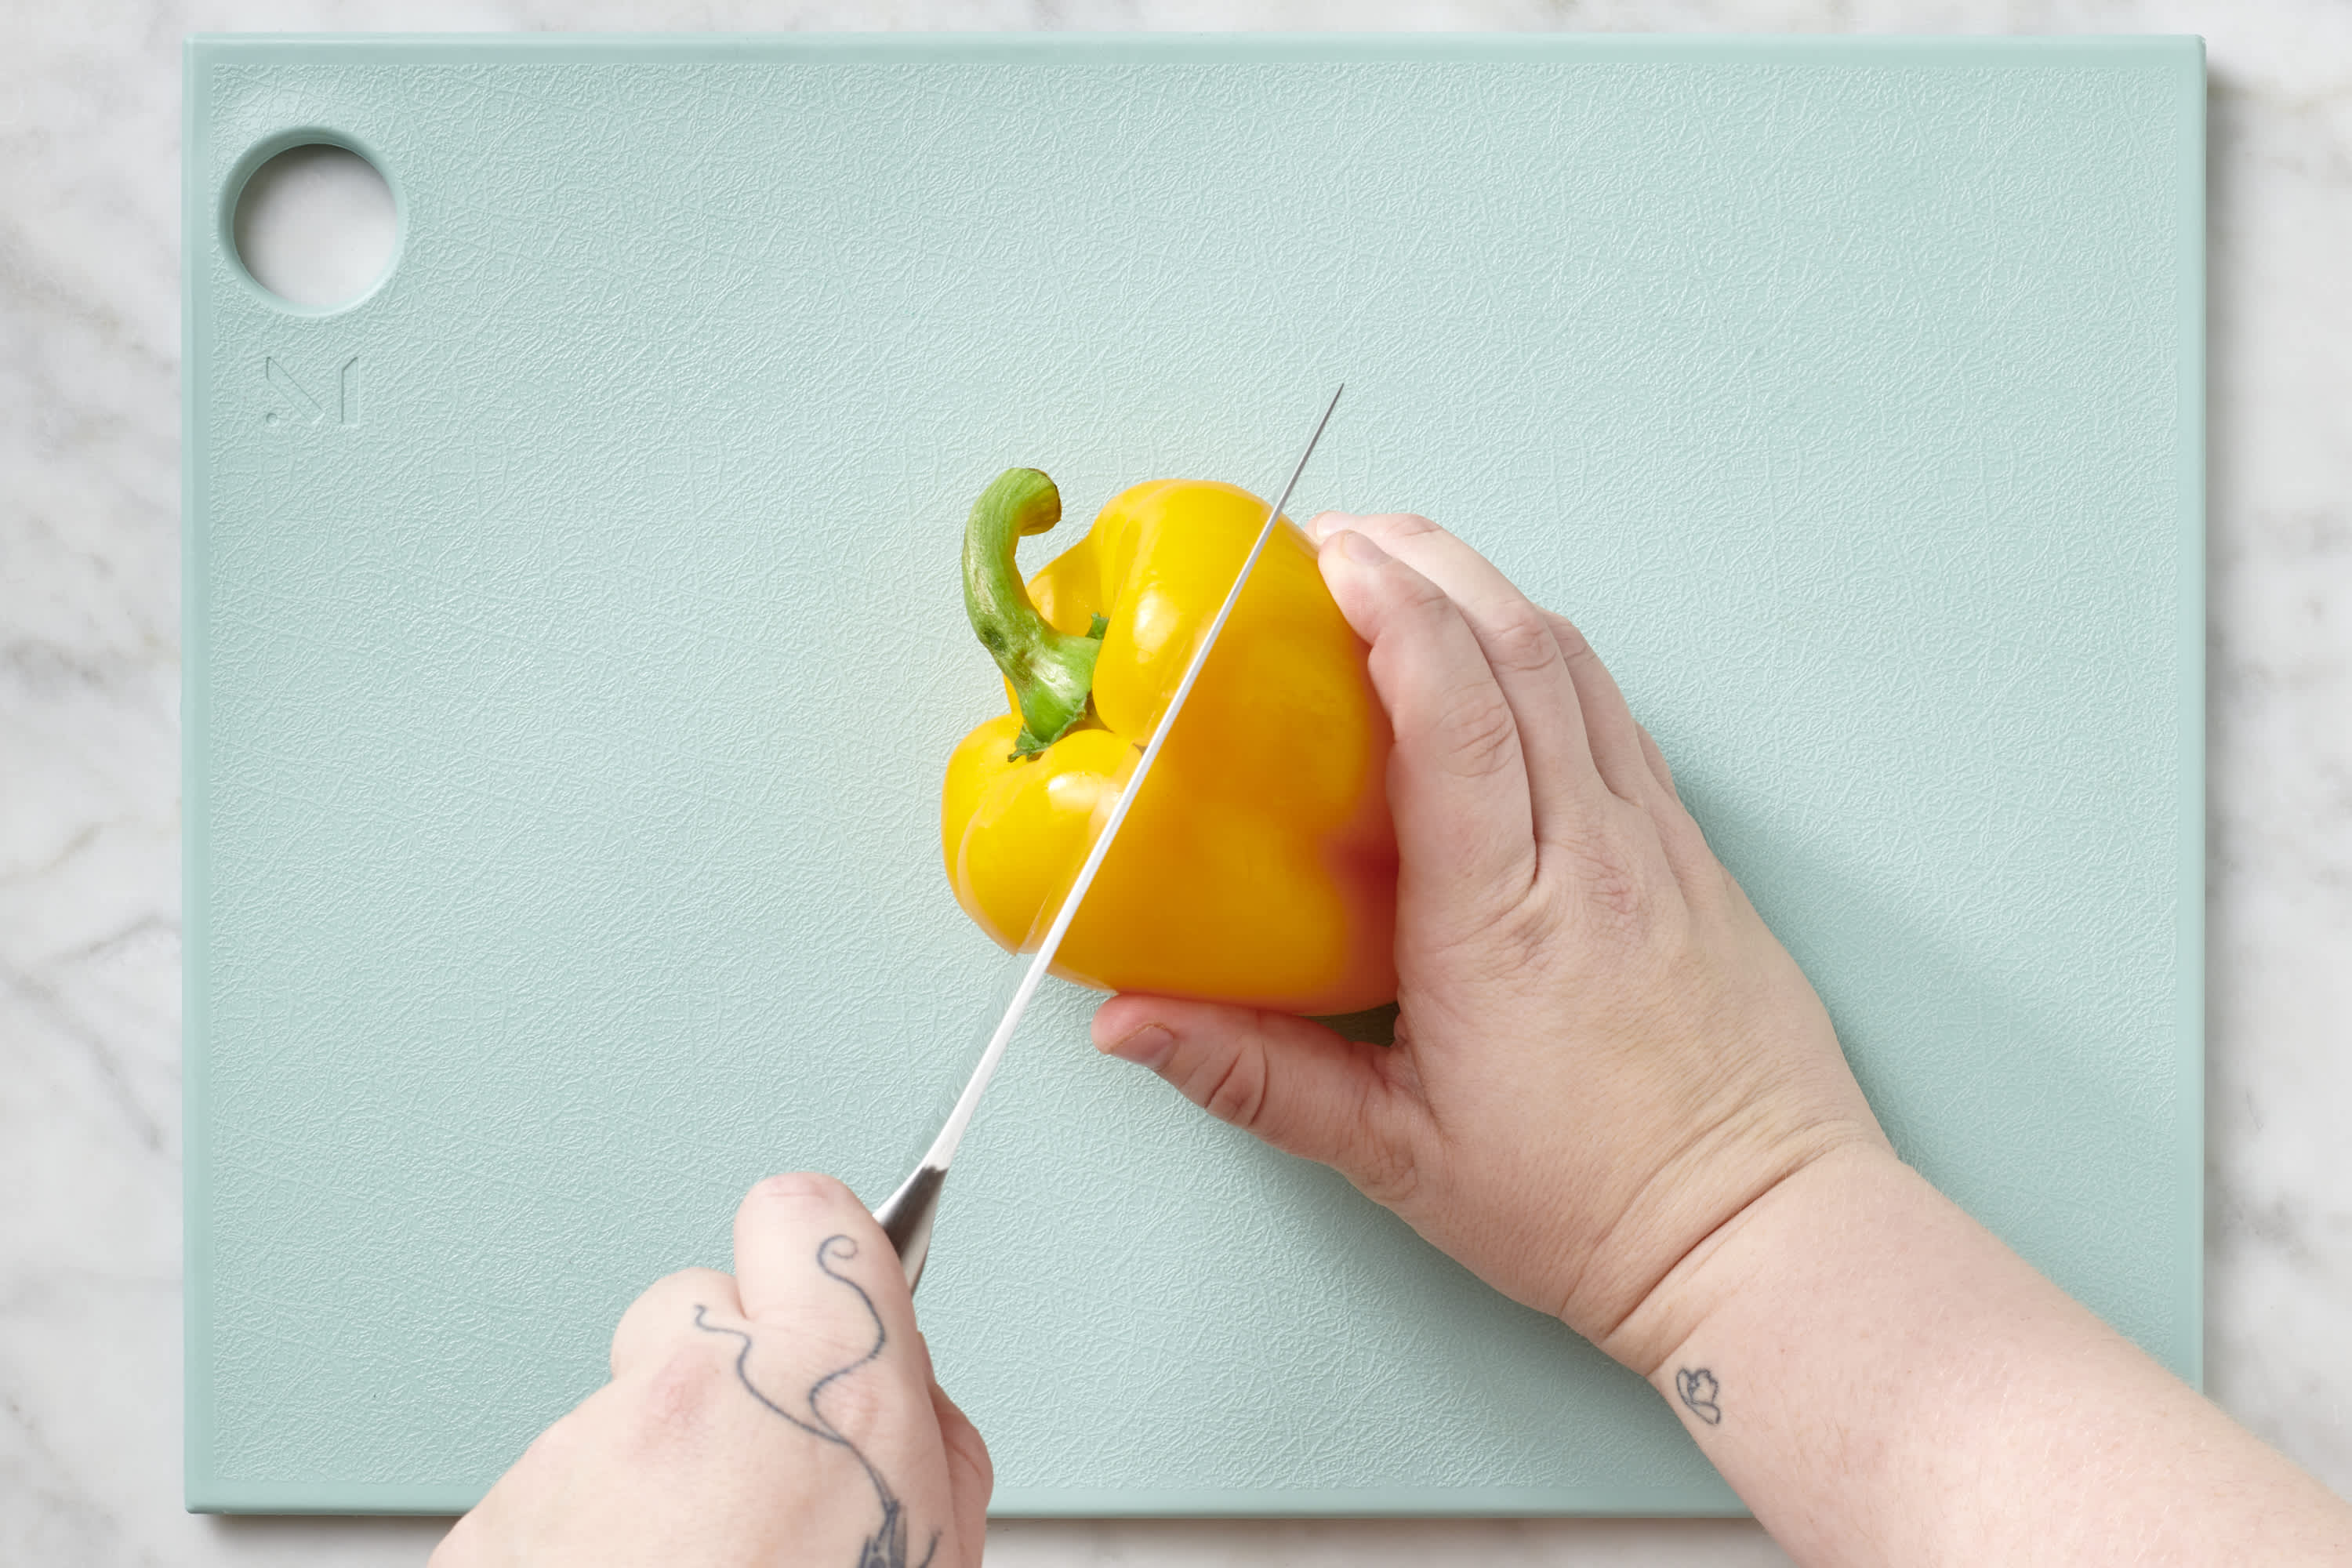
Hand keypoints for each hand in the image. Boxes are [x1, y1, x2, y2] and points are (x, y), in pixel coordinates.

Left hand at [432, 1174, 990, 1567]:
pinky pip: (548, 1497)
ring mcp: (579, 1458)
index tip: (820, 1294)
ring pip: (616, 1414)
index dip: (814, 1257)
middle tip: (753, 1483)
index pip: (806, 1211)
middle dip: (723, 1378)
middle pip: (692, 1308)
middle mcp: (696, 1399)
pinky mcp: (491, 1528)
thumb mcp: (942, 1563)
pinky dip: (578, 1544)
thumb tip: (902, 1402)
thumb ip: (930, 1454)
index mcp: (829, 1391)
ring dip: (648, 1475)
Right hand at [1092, 512, 1888, 1369]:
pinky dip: (1548, 656)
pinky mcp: (1693, 854)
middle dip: (1427, 563)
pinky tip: (1502, 658)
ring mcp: (1657, 845)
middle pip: (1520, 650)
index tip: (1325, 557)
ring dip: (1488, 592)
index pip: (1458, 713)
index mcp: (1504, 918)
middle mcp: (1591, 855)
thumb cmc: (1587, 1206)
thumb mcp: (1395, 1155)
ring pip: (1578, 666)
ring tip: (1406, 569)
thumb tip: (1124, 1023)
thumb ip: (1254, 1077)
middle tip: (1338, 538)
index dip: (1392, 611)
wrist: (1763, 1234)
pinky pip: (1616, 716)